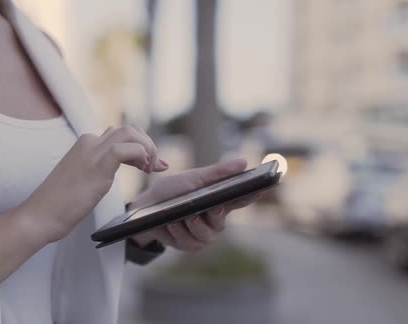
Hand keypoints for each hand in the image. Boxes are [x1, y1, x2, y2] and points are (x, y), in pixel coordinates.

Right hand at [21, 126, 167, 241]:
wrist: (39, 215)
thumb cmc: (59, 204)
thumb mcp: (82, 180)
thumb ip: (98, 169)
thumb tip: (114, 168)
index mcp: (86, 144)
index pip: (121, 134)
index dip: (142, 146)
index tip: (153, 164)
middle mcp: (89, 142)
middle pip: (129, 129)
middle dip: (148, 145)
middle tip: (154, 167)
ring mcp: (92, 152)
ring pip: (130, 133)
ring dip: (148, 148)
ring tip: (150, 170)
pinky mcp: (97, 166)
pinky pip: (126, 149)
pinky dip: (141, 155)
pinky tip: (143, 170)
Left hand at [130, 159, 261, 250]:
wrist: (145, 208)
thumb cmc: (171, 191)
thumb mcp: (192, 178)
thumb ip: (217, 172)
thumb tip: (243, 162)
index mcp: (218, 200)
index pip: (241, 199)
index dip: (253, 195)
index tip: (262, 188)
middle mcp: (214, 220)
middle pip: (221, 222)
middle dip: (214, 215)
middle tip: (211, 207)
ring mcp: (202, 234)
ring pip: (204, 235)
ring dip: (190, 225)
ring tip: (179, 217)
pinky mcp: (188, 245)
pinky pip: (188, 243)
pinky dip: (177, 232)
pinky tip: (169, 224)